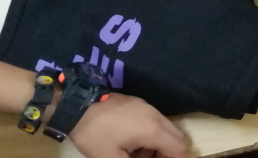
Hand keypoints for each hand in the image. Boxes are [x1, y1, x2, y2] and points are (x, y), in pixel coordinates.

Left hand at [69, 92, 187, 157]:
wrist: (79, 105)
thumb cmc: (96, 135)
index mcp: (153, 130)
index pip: (179, 148)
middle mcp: (156, 116)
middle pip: (177, 137)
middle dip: (169, 153)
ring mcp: (148, 107)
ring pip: (166, 129)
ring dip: (159, 145)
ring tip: (137, 156)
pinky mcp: (139, 104)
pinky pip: (155, 121)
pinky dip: (151, 135)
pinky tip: (132, 143)